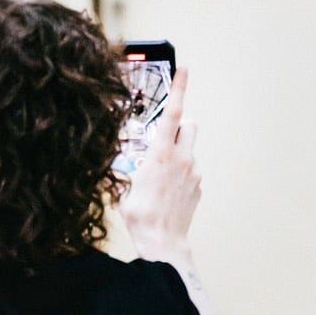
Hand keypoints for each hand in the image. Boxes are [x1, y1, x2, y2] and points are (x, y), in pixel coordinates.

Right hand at [121, 66, 200, 264]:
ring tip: (161, 174)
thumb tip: (116, 161)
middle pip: (189, 124)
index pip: (173, 112)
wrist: (163, 245)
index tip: (184, 69)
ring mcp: (194, 172)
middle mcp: (182, 158)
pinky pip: (191, 170)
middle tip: (162, 139)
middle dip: (179, 125)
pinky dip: (181, 173)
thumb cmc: (141, 217)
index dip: (178, 88)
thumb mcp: (123, 188)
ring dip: (179, 151)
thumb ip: (124, 168)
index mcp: (161, 153)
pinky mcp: (199, 186)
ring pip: (190, 147)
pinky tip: (168, 191)